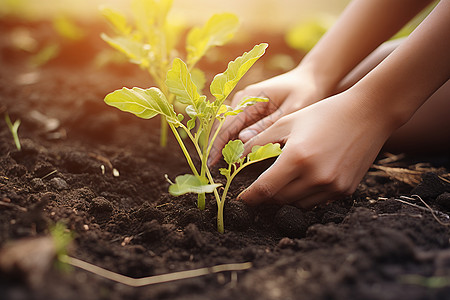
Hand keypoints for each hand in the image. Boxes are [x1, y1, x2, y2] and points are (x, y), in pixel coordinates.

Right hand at [208, 68, 326, 164]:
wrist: (311, 78)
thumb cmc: (305, 92)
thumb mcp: (291, 110)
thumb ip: (267, 125)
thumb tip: (241, 140)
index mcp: (250, 97)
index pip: (227, 123)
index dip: (217, 144)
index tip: (212, 162)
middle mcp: (242, 99)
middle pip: (221, 126)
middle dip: (217, 146)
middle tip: (215, 168)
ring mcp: (244, 104)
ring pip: (226, 128)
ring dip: (224, 145)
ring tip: (223, 166)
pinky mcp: (249, 110)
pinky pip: (236, 127)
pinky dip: (233, 141)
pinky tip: (235, 156)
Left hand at [237, 90, 395, 207]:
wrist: (368, 114)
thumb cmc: (323, 114)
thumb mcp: (287, 122)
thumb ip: (259, 141)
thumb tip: (236, 157)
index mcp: (297, 158)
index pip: (264, 189)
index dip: (249, 197)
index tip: (241, 199)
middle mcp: (316, 177)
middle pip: (279, 199)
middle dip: (265, 196)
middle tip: (259, 188)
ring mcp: (333, 187)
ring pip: (297, 204)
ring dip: (285, 197)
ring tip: (283, 181)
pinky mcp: (345, 191)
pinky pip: (317, 201)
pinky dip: (305, 195)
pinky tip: (305, 179)